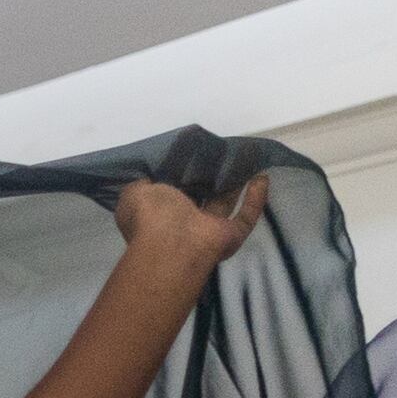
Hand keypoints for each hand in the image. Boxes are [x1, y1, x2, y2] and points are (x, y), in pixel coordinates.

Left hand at [113, 167, 267, 274]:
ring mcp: (208, 230)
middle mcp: (183, 222)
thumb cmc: (151, 217)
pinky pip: (247, 216)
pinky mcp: (230, 235)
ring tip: (244, 159)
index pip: (170, 191)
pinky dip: (256, 198)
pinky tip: (262, 177)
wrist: (173, 245)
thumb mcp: (134, 193)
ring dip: (234, 183)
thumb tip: (148, 174)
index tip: (191, 152)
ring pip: (224, 203)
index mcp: (159, 213)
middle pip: (200, 195)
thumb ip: (140, 183)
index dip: (180, 173)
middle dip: (209, 177)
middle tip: (220, 153)